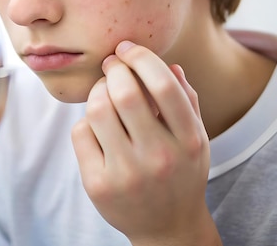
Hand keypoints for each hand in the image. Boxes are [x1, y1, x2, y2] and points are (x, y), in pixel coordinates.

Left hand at [71, 41, 219, 245]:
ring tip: (104, 90)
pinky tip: (99, 126)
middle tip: (112, 63)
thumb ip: (186, 100)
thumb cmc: (181, 172)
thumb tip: (169, 64)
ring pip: (97, 109)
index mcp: (190, 141)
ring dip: (98, 90)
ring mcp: (126, 174)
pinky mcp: (98, 185)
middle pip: (125, 93)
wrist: (166, 228)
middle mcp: (159, 158)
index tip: (128, 48)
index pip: (163, 86)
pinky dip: (88, 120)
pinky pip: (81, 133)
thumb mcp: (196, 138)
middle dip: (114, 68)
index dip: (141, 58)